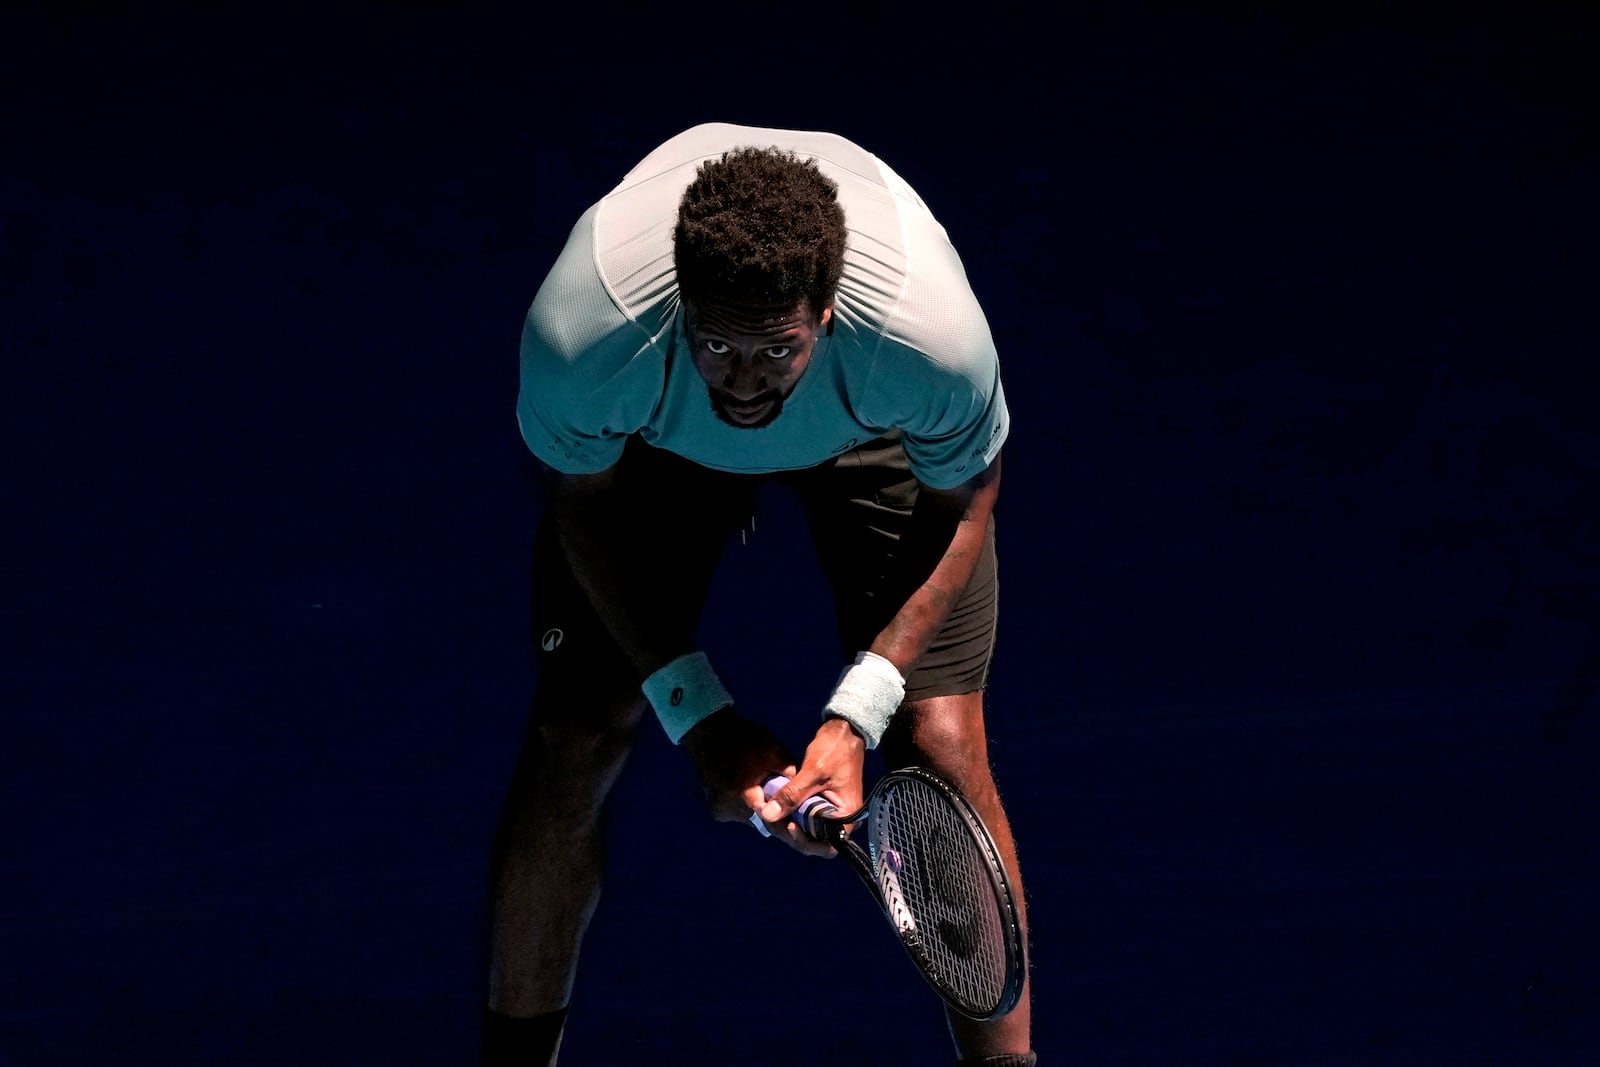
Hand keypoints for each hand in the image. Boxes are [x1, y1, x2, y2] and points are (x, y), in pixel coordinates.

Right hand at [680, 708, 796, 822]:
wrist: (709, 732)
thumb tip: (806, 797)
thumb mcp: (775, 754)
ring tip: (765, 789)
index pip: (774, 821)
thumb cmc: (745, 740)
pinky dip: (747, 804)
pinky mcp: (716, 809)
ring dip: (761, 808)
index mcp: (745, 795)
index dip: (789, 820)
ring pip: (750, 818)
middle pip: (762, 821)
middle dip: (776, 813)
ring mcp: (721, 811)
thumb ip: (791, 779)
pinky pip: (739, 812)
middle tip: (789, 802)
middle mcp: (730, 809)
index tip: (800, 818)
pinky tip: (749, 788)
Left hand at [755, 717, 865, 857]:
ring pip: (808, 828)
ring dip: (790, 821)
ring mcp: (832, 812)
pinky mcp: (823, 803)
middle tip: (772, 816)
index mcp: (845, 817)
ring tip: (773, 810)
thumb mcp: (812, 772)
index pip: (824, 845)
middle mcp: (841, 820)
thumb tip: (767, 815)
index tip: (786, 825)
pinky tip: (778, 803)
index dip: (802, 840)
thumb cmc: (835, 750)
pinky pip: (807, 815)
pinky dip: (793, 811)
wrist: (844, 732)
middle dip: (791, 832)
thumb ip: (791, 796)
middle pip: (814, 839)